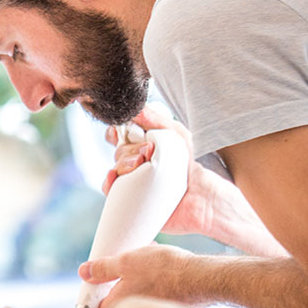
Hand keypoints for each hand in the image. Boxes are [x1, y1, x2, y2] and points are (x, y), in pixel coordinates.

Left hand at [77, 244, 201, 307]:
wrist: (202, 278)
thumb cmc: (164, 270)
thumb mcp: (126, 262)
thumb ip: (103, 269)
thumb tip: (84, 272)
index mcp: (120, 305)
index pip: (98, 304)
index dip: (97, 288)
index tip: (99, 274)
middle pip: (120, 296)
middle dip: (120, 277)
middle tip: (125, 260)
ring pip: (139, 290)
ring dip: (139, 274)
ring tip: (145, 256)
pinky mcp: (171, 306)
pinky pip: (155, 290)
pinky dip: (154, 278)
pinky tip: (161, 263)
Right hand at [100, 104, 217, 236]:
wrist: (199, 196)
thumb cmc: (188, 165)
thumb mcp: (176, 135)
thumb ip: (155, 119)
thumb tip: (135, 109)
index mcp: (142, 146)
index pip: (118, 135)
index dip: (115, 131)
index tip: (120, 131)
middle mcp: (133, 163)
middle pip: (117, 150)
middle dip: (130, 149)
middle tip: (148, 151)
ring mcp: (130, 181)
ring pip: (114, 168)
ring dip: (124, 163)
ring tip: (141, 165)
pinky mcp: (128, 199)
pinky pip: (109, 189)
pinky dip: (108, 182)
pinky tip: (115, 177)